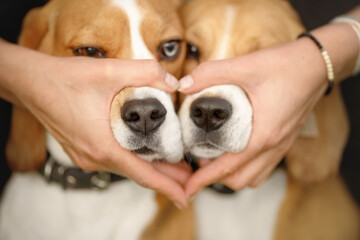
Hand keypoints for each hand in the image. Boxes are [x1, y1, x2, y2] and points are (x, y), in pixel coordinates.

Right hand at [0, 43, 189, 206]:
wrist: (32, 83)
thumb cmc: (66, 80)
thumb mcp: (108, 71)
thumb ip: (145, 72)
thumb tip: (173, 81)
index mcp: (102, 146)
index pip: (142, 174)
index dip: (167, 187)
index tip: (185, 197)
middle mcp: (94, 158)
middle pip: (137, 173)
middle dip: (165, 177)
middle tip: (190, 177)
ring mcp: (86, 156)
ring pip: (126, 167)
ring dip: (150, 168)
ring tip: (174, 168)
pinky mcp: (83, 149)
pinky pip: (115, 160)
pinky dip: (134, 160)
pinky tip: (145, 154)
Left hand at [179, 38, 328, 197]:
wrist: (317, 63)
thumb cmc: (286, 65)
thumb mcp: (245, 66)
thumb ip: (211, 73)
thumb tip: (184, 84)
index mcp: (264, 134)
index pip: (229, 167)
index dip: (205, 179)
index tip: (189, 188)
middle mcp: (274, 145)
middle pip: (240, 179)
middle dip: (215, 177)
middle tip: (199, 158)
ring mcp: (282, 145)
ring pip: (254, 176)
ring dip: (232, 174)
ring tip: (215, 157)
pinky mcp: (285, 140)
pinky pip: (264, 166)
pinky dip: (246, 167)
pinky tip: (236, 151)